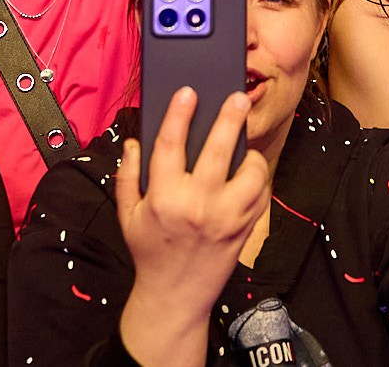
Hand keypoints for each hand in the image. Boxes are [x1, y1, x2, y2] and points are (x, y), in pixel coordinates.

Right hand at [113, 88, 268, 358]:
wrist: (175, 296)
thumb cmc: (150, 251)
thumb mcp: (127, 214)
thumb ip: (128, 175)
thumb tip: (134, 141)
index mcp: (164, 198)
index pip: (170, 146)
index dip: (178, 115)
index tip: (187, 92)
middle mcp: (197, 205)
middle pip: (218, 150)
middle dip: (229, 118)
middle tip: (238, 96)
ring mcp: (226, 218)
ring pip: (250, 172)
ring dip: (250, 152)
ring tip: (243, 144)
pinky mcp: (244, 228)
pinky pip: (261, 194)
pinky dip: (258, 178)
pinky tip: (248, 171)